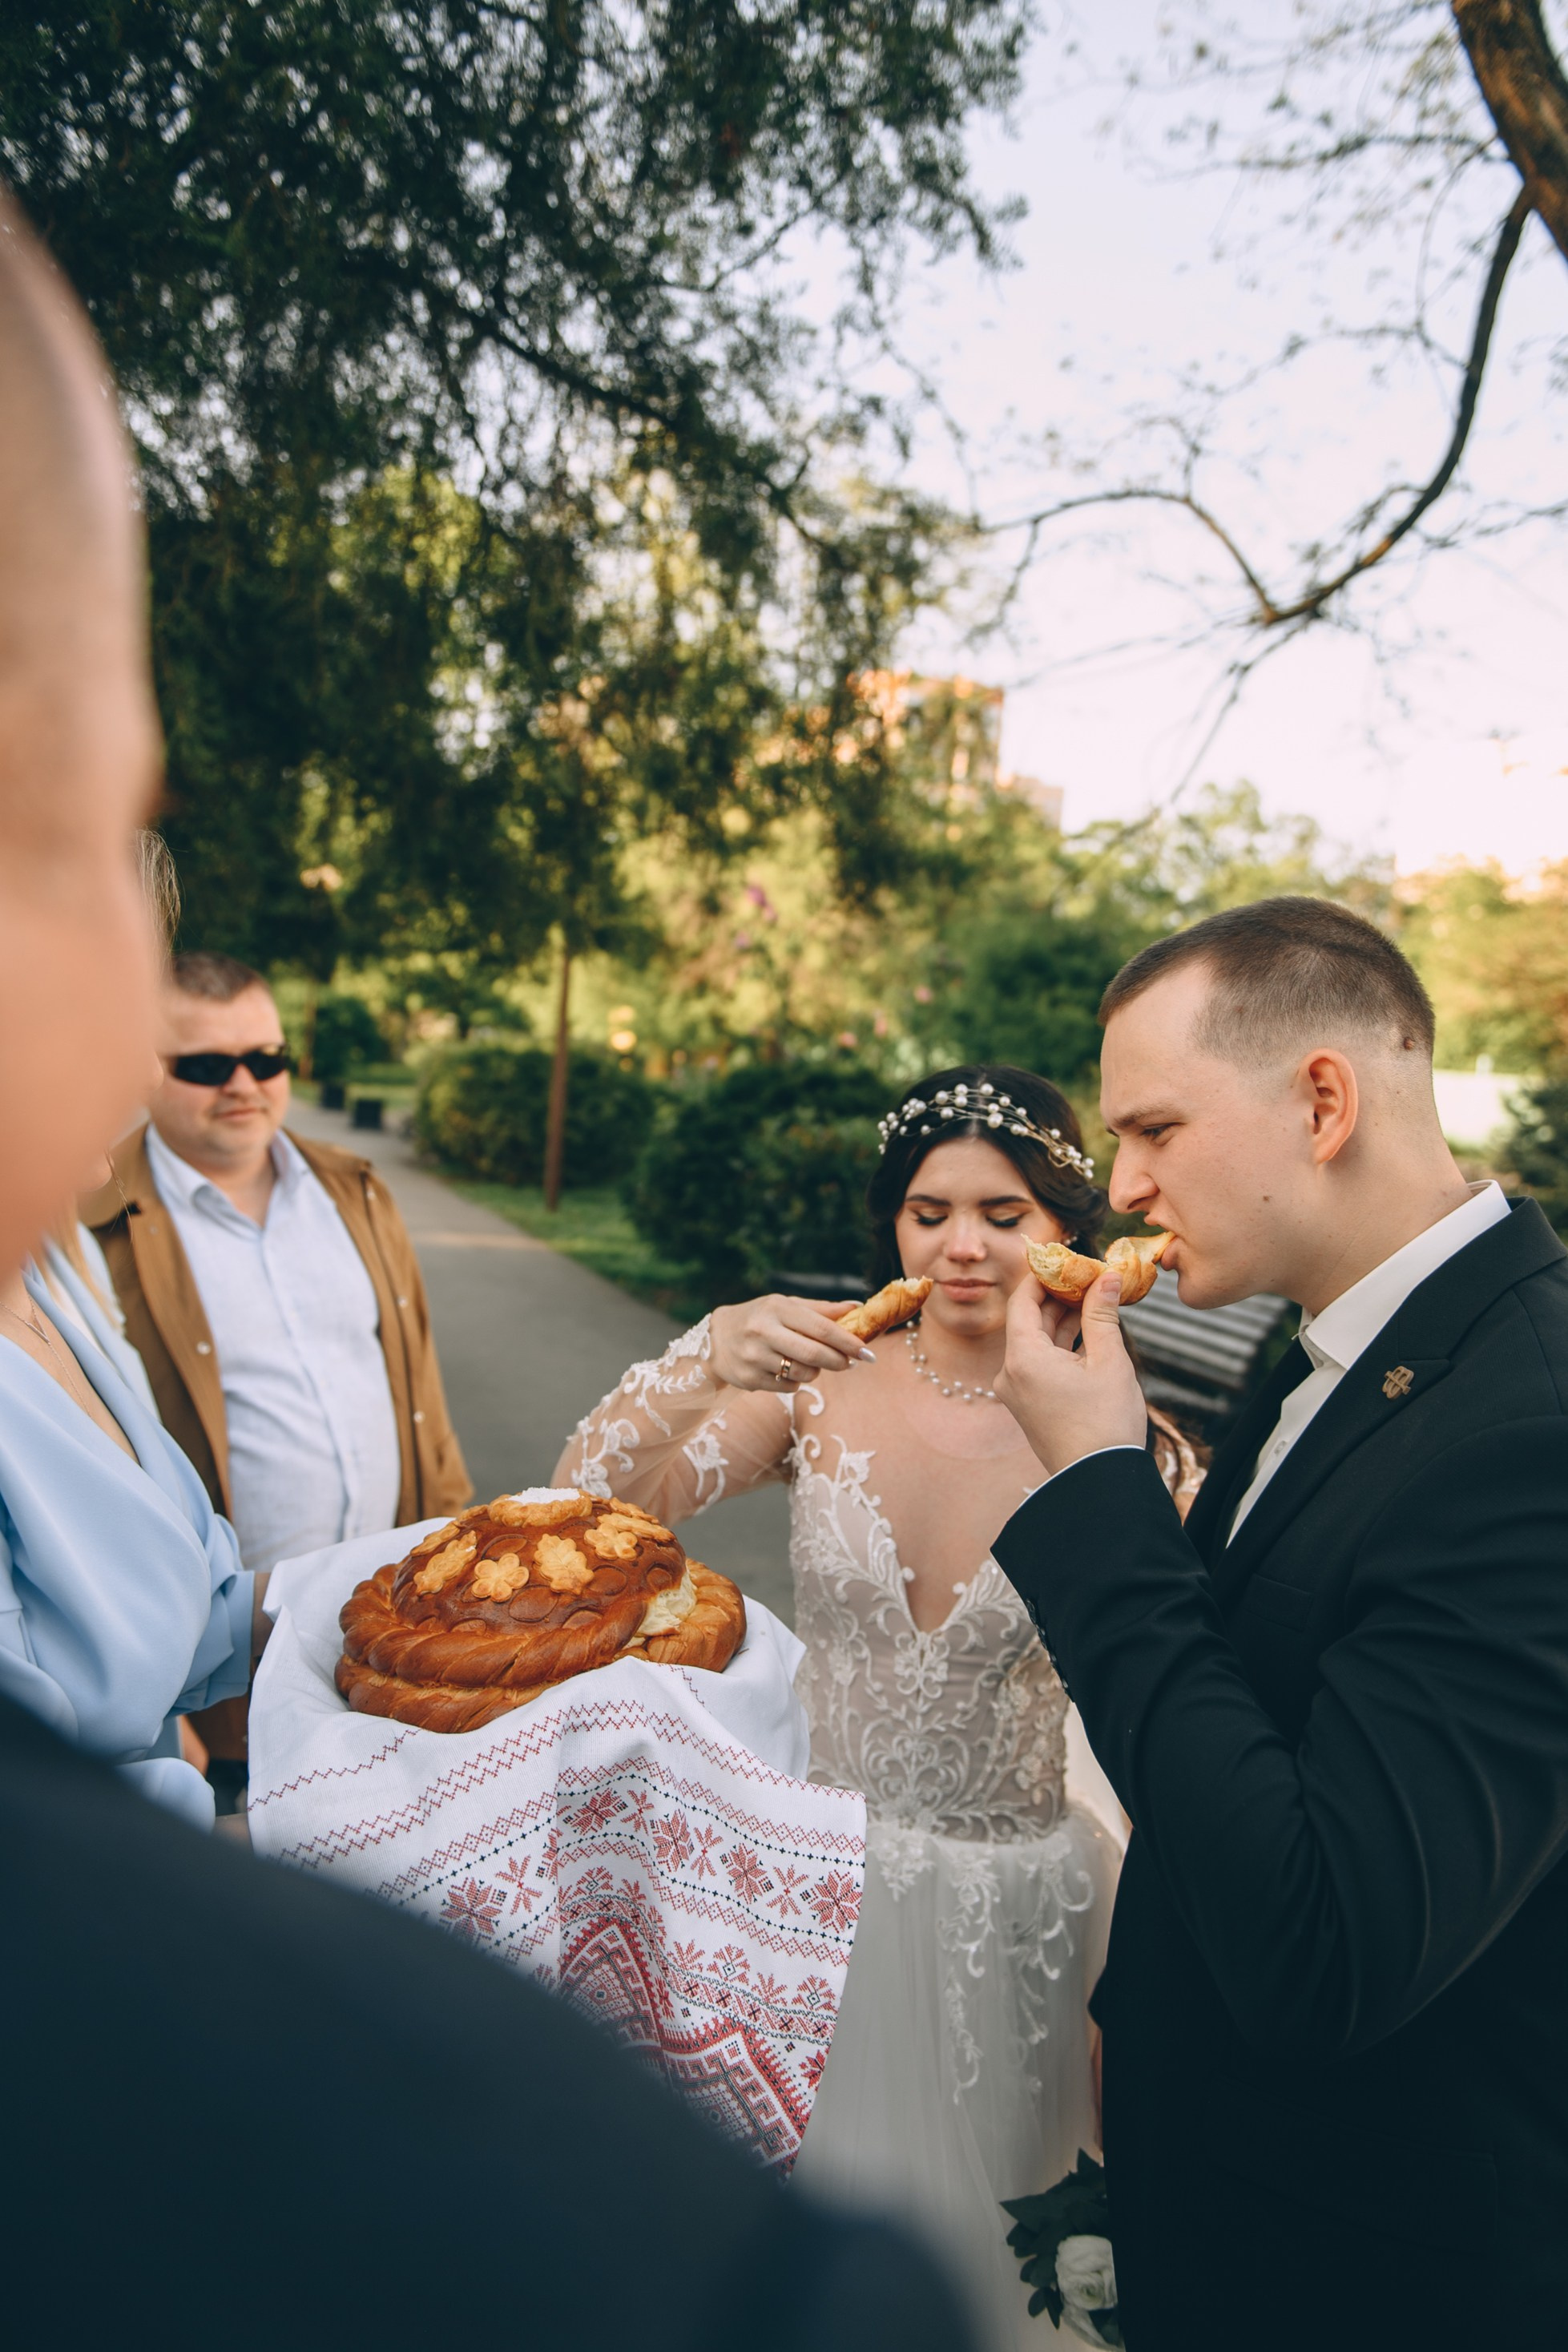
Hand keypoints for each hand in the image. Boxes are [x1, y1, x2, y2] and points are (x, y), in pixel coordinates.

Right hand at [709, 1294, 873, 1391]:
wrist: (716, 1338)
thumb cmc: (760, 1318)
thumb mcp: (786, 1306)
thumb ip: (821, 1309)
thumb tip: (858, 1306)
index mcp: (777, 1308)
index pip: (821, 1327)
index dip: (848, 1342)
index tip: (868, 1352)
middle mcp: (763, 1331)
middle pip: (814, 1354)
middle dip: (839, 1362)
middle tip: (850, 1364)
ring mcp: (753, 1356)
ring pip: (803, 1373)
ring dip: (816, 1371)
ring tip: (811, 1362)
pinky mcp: (748, 1379)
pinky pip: (788, 1387)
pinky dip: (796, 1381)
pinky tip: (787, 1370)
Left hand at [995, 1267, 1146, 1475]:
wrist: (1099, 1482)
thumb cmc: (1106, 1423)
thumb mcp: (1109, 1361)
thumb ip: (1102, 1314)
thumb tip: (1107, 1276)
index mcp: (1022, 1358)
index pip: (1022, 1300)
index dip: (1044, 1276)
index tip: (1069, 1261)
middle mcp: (1010, 1373)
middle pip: (1028, 1320)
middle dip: (1058, 1297)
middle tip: (1090, 1278)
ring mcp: (1017, 1392)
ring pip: (1035, 1342)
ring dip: (1062, 1321)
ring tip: (1095, 1301)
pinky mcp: (1029, 1405)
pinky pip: (1039, 1364)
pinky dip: (1060, 1346)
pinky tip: (1088, 1332)